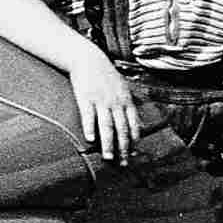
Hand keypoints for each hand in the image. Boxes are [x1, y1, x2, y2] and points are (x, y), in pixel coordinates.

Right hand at [68, 41, 141, 162]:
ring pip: (106, 126)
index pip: (133, 124)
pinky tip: (90, 140)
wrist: (88, 59)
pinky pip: (89, 116)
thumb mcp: (122, 86)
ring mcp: (101, 100)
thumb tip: (136, 121)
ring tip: (108, 158)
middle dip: (123, 148)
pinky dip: (90, 128)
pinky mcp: (86, 98)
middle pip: (121, 129)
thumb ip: (129, 103)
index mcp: (126, 100)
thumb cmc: (105, 74)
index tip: (134, 154)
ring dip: (108, 144)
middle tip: (123, 163)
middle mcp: (115, 102)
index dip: (134, 140)